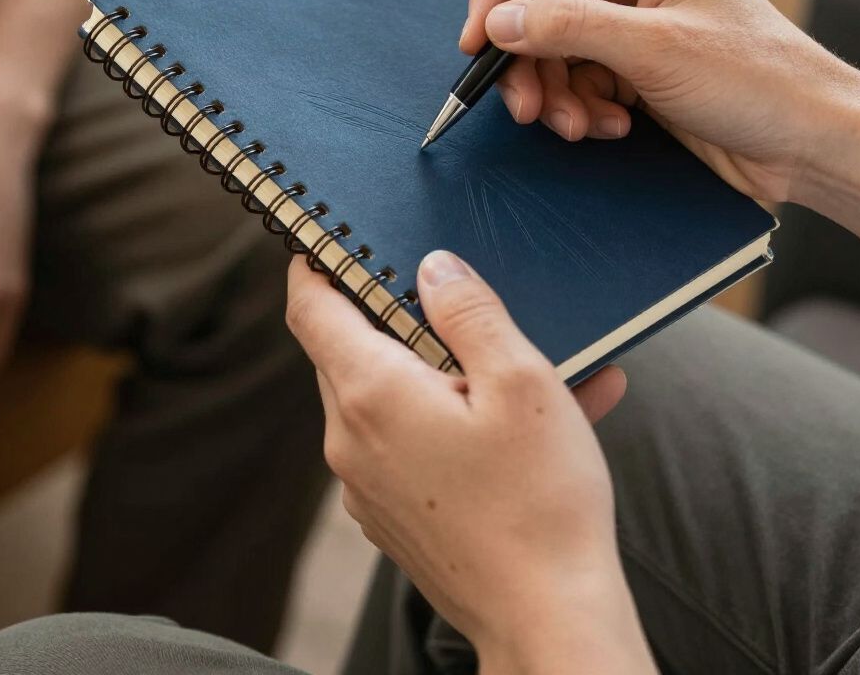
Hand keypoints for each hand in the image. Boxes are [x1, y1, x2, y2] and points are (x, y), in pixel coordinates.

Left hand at [286, 251, 657, 674]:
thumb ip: (469, 312)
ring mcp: (367, 483)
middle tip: (450, 303)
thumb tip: (432, 267)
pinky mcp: (392, 512)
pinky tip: (515, 426)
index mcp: (371, 394)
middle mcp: (351, 440)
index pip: (309, 308)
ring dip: (436, 371)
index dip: (313, 264)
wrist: (550, 620)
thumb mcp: (519, 381)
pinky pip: (406, 442)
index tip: (328, 240)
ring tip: (516, 370)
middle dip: (394, 318)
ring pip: (385, 396)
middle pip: (349, 350)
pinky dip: (447, 419)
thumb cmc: (540, 501)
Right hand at [462, 0, 859, 202]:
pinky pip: (578, 84)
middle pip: (539, 5)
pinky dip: (581, 111)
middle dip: (529, 60)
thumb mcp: (654, 48)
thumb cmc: (756, 77)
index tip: (479, 41)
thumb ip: (568, 27)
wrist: (810, 142)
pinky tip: (610, 129)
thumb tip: (497, 22)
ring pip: (553, 52)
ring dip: (555, 95)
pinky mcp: (635, 71)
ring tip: (578, 127)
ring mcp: (632, 26)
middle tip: (525, 108)